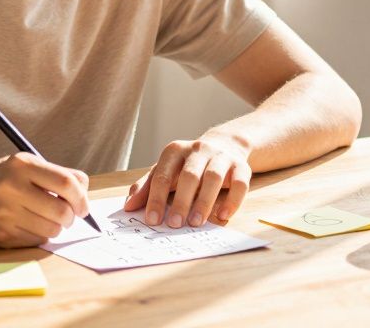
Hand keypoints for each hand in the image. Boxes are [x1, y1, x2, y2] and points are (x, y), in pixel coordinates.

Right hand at [0, 152, 89, 247]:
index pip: (66, 183)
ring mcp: (5, 214)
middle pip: (62, 211)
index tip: (82, 205)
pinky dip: (39, 234)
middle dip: (71, 216)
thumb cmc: (0, 179)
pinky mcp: (1, 235)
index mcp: (22, 165)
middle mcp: (12, 188)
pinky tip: (26, 224)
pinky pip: (37, 240)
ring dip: (55, 227)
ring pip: (52, 229)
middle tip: (67, 215)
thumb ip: (56, 174)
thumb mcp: (23, 165)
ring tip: (44, 218)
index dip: (81, 197)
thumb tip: (85, 190)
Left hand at [123, 134, 251, 227]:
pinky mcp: (241, 166)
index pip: (162, 175)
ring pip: (213, 177)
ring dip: (204, 201)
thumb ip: (147, 187)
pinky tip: (223, 215)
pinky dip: (232, 200)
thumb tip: (129, 207)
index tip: (153, 220)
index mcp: (174, 151)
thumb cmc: (188, 165)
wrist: (224, 145)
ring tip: (196, 222)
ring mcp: (221, 157)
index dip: (156, 198)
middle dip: (181, 201)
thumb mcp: (165, 171)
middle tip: (175, 224)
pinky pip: (240, 183)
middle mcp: (198, 150)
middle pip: (189, 176)